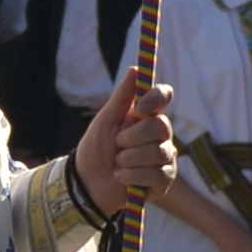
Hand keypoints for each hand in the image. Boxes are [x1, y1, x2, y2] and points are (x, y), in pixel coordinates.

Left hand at [72, 68, 173, 217]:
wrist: (87, 182)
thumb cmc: (96, 148)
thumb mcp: (105, 120)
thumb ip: (122, 97)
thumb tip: (135, 69)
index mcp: (147, 117)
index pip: (164, 97)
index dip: (156, 99)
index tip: (140, 109)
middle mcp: (160, 135)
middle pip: (161, 126)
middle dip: (132, 137)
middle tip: (117, 144)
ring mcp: (165, 158)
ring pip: (157, 152)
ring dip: (129, 159)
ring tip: (117, 164)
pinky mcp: (164, 180)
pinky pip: (156, 174)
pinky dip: (132, 176)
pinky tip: (121, 178)